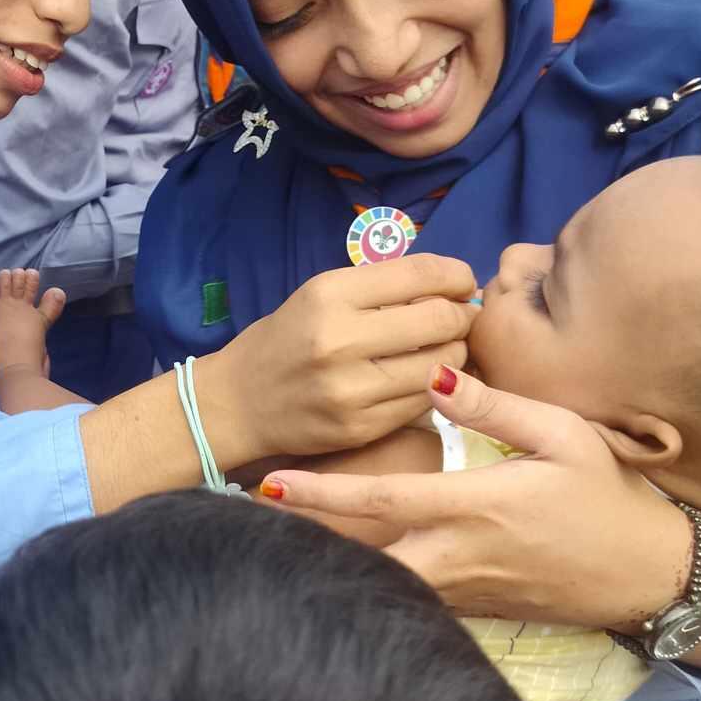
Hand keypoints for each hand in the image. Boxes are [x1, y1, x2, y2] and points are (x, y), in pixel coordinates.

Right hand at [199, 252, 476, 464]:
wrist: (237, 404)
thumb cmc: (284, 341)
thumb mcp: (319, 296)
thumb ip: (379, 288)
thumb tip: (449, 285)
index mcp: (330, 294)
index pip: (420, 274)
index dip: (456, 275)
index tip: (462, 283)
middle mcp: (341, 340)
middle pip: (440, 319)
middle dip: (462, 315)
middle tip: (460, 317)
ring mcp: (353, 389)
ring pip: (442, 364)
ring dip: (455, 352)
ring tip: (444, 347)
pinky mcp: (362, 427)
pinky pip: (424, 401)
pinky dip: (435, 386)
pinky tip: (424, 378)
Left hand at [260, 367, 689, 631]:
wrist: (646, 576)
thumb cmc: (606, 497)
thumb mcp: (563, 436)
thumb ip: (495, 407)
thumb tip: (435, 374)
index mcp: (471, 507)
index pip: (378, 501)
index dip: (318, 495)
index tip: (268, 484)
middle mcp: (456, 556)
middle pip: (359, 558)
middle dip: (304, 544)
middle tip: (248, 522)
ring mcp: (462, 591)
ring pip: (379, 583)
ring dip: (332, 565)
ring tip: (275, 543)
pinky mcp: (473, 611)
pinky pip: (410, 599)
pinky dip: (371, 585)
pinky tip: (338, 569)